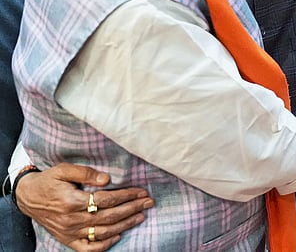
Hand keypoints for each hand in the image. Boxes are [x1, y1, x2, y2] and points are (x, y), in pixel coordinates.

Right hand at [15, 163, 152, 251]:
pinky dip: (105, 245)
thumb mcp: (63, 170)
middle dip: (132, 209)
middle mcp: (71, 219)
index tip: (141, 192)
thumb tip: (107, 179)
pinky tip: (118, 235)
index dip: (126, 196)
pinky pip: (88, 248)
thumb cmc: (48, 181)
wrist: (27, 197)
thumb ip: (86, 173)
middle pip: (109, 216)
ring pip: (103, 232)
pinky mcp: (67, 240)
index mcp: (71, 201)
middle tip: (149, 202)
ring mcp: (69, 232)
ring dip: (125, 225)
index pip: (106, 200)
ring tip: (140, 216)